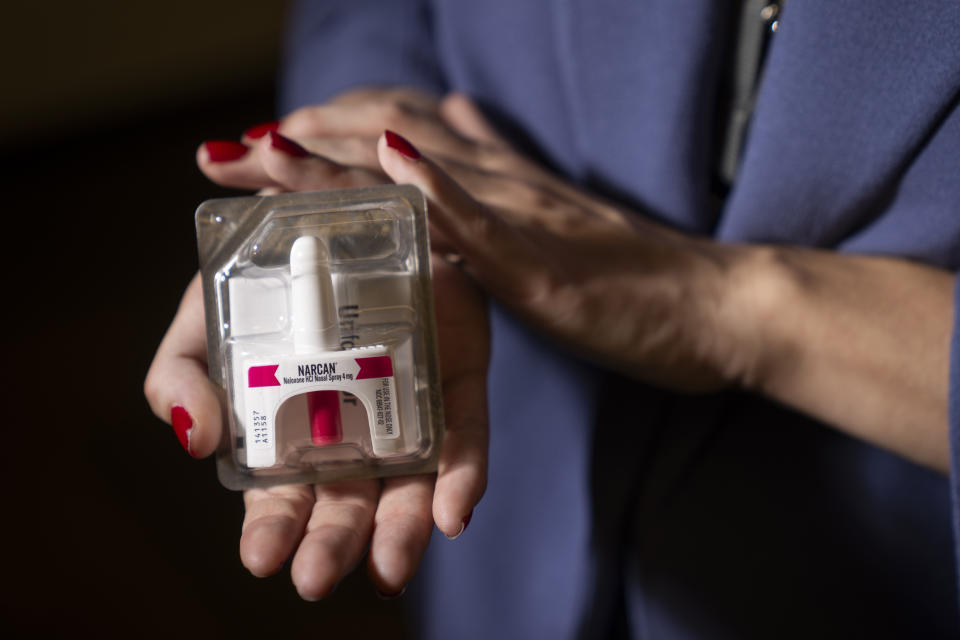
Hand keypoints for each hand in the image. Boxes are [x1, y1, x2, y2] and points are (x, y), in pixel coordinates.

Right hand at [145, 90, 489, 598]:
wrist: (329, 212)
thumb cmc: (263, 277)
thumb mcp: (203, 317)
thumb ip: (180, 376)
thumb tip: (191, 438)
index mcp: (291, 431)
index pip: (284, 496)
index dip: (273, 528)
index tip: (262, 558)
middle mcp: (354, 430)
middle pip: (349, 502)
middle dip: (333, 543)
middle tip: (315, 577)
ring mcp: (410, 408)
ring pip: (412, 486)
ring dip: (402, 530)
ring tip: (387, 569)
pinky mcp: (458, 378)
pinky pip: (468, 436)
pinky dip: (464, 477)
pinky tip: (454, 515)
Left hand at [200, 90, 748, 389]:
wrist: (713, 303)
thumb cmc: (632, 277)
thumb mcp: (552, 226)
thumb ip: (501, 178)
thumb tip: (459, 123)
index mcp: (495, 187)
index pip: (394, 144)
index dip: (322, 138)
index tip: (258, 144)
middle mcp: (500, 188)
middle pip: (385, 148)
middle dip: (299, 147)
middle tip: (225, 154)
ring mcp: (521, 221)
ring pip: (419, 174)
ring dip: (337, 158)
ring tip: (262, 150)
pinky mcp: (546, 266)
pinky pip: (483, 223)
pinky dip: (433, 190)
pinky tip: (388, 167)